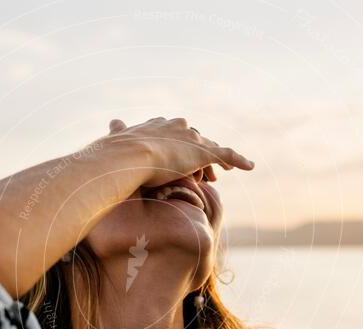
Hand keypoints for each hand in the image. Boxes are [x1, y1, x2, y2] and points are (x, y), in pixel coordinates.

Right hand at [103, 117, 254, 187]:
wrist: (129, 155)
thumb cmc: (118, 152)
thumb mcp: (117, 139)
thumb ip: (118, 131)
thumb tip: (112, 122)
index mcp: (158, 125)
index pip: (173, 133)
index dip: (177, 144)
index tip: (176, 154)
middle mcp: (177, 127)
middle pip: (194, 138)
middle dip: (197, 151)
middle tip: (199, 168)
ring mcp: (191, 139)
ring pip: (209, 147)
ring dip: (215, 159)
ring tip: (221, 172)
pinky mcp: (202, 152)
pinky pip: (226, 154)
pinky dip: (239, 159)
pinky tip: (250, 166)